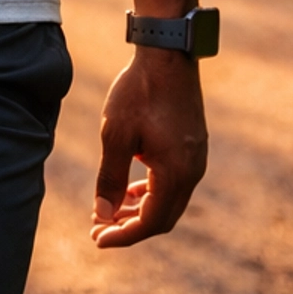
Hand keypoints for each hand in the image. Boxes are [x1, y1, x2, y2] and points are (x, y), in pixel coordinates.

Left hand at [90, 50, 207, 248]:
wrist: (167, 55)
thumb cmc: (139, 92)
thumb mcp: (116, 136)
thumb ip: (110, 178)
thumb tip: (102, 215)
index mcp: (176, 173)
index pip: (150, 223)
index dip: (122, 236)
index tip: (96, 238)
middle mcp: (193, 171)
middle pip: (163, 219)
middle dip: (130, 228)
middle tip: (98, 228)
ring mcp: (196, 160)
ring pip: (169, 202)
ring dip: (141, 211)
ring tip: (110, 210)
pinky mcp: (194, 148)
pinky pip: (174, 183)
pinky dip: (152, 193)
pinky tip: (132, 189)